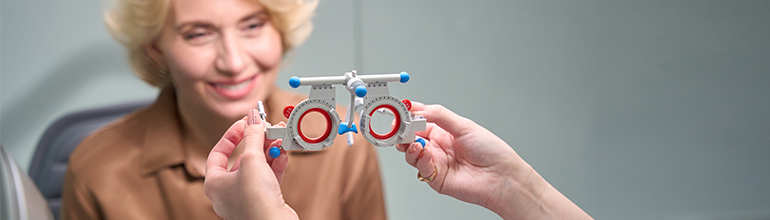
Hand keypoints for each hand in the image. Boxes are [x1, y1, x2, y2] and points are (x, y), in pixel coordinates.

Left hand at [204, 111, 295, 219]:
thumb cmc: (255, 202)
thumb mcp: (252, 160)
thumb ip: (253, 137)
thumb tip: (253, 119)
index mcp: (214, 183)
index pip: (218, 153)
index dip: (232, 135)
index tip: (245, 123)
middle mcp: (227, 191)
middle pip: (241, 159)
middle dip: (257, 143)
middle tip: (267, 129)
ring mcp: (246, 197)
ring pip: (257, 168)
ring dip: (269, 152)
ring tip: (279, 139)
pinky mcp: (263, 201)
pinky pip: (268, 178)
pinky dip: (275, 165)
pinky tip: (283, 153)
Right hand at [396, 102, 524, 209]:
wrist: (500, 177)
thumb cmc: (490, 150)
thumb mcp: (464, 125)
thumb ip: (439, 115)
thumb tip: (418, 109)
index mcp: (444, 130)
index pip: (419, 119)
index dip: (408, 115)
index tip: (399, 110)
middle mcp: (437, 145)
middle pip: (411, 136)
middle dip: (403, 131)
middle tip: (400, 127)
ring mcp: (435, 161)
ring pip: (411, 152)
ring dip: (408, 146)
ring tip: (415, 142)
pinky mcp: (435, 177)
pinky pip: (420, 167)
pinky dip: (419, 159)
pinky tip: (425, 153)